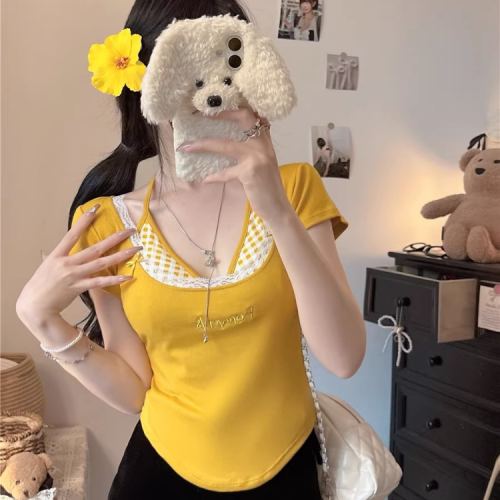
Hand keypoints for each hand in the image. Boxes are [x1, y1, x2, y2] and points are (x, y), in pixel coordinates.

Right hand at [16, 206, 141, 322]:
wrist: (34, 306)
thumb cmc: (39, 286)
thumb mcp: (44, 268)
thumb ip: (50, 259)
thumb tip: (47, 253)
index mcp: (57, 255)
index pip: (72, 234)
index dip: (84, 221)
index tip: (95, 208)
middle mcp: (67, 263)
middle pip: (95, 248)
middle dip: (114, 238)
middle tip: (130, 229)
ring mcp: (74, 275)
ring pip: (101, 263)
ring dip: (121, 256)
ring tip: (136, 249)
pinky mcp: (79, 288)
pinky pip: (100, 282)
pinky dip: (114, 279)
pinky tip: (128, 276)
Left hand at [178, 108, 291, 224]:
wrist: (278, 208)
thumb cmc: (266, 187)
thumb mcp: (262, 164)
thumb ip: (251, 151)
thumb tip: (225, 145)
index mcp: (265, 140)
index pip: (253, 114)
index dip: (234, 108)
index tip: (214, 107)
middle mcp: (263, 144)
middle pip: (243, 117)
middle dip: (221, 113)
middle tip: (200, 114)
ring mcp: (257, 157)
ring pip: (225, 145)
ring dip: (203, 145)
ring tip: (186, 147)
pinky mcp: (250, 172)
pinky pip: (225, 172)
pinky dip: (213, 176)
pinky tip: (204, 179)